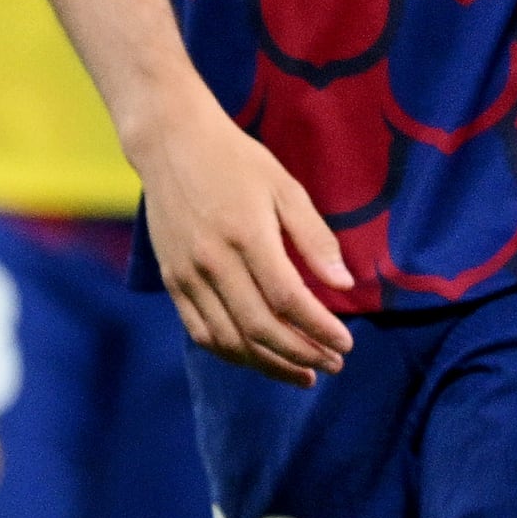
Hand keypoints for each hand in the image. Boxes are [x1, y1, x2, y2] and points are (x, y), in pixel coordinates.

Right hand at [139, 98, 353, 384]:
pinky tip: (258, 358)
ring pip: (229, 339)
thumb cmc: (235, 160)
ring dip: (268, 365)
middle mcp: (213, 262)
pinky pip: (200, 331)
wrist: (170, 144)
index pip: (288, 299)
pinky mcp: (171, 280)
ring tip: (302, 373)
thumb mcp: (285, 188)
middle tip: (334, 365)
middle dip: (302, 354)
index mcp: (247, 236)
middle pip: (259, 328)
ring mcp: (187, 275)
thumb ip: (315, 238)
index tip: (347, 344)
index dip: (320, 329)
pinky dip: (231, 352)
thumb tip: (344, 284)